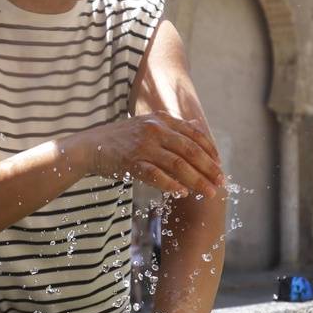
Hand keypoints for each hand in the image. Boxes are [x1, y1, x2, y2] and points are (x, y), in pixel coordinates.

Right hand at [74, 114, 223, 200]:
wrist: (91, 145)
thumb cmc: (122, 138)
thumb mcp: (148, 124)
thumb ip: (172, 126)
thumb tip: (198, 126)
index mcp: (162, 120)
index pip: (194, 135)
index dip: (210, 151)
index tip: (220, 165)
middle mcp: (155, 130)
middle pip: (190, 150)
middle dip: (208, 168)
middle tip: (221, 181)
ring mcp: (143, 145)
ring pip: (177, 164)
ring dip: (196, 180)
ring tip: (208, 192)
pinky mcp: (131, 162)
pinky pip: (156, 175)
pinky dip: (171, 184)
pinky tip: (182, 193)